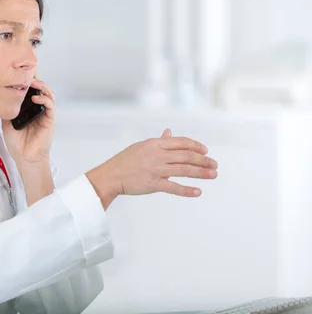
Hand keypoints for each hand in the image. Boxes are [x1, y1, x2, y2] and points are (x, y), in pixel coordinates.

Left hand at [2, 79, 54, 164]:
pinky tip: (36, 98)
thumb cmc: (17, 143)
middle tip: (27, 75)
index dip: (28, 81)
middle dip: (35, 79)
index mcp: (28, 109)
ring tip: (33, 83)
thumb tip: (0, 97)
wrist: (24, 158)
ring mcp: (44, 114)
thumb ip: (7, 110)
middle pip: (41, 89)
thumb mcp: (6, 122)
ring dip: (42, 86)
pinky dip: (45, 99)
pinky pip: (50, 106)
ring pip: (48, 94)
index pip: (31, 91)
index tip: (20, 75)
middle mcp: (38, 109)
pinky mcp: (49, 120)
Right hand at [86, 128, 217, 208]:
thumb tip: (169, 132)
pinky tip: (198, 192)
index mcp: (154, 144)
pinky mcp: (152, 183)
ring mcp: (155, 169)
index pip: (181, 142)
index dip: (196, 146)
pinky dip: (187, 190)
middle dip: (203, 160)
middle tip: (214, 165)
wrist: (111, 176)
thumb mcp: (141, 146)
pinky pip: (173, 187)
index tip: (206, 151)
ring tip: (213, 175)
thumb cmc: (125, 161)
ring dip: (201, 173)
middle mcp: (157, 155)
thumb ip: (158, 140)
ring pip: (184, 170)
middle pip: (186, 156)